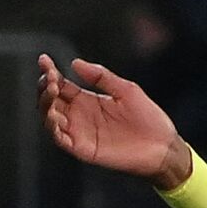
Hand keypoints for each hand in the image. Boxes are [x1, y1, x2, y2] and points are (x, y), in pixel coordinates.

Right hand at [37, 54, 189, 187]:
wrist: (162, 145)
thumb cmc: (147, 117)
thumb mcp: (126, 90)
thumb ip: (101, 77)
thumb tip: (75, 62)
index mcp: (87, 100)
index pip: (61, 84)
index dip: (50, 72)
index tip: (44, 59)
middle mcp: (78, 115)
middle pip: (50, 100)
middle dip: (45, 87)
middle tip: (50, 76)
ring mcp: (78, 132)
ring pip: (50, 118)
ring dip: (45, 104)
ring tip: (52, 91)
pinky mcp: (82, 148)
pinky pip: (60, 138)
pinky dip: (52, 127)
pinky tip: (54, 114)